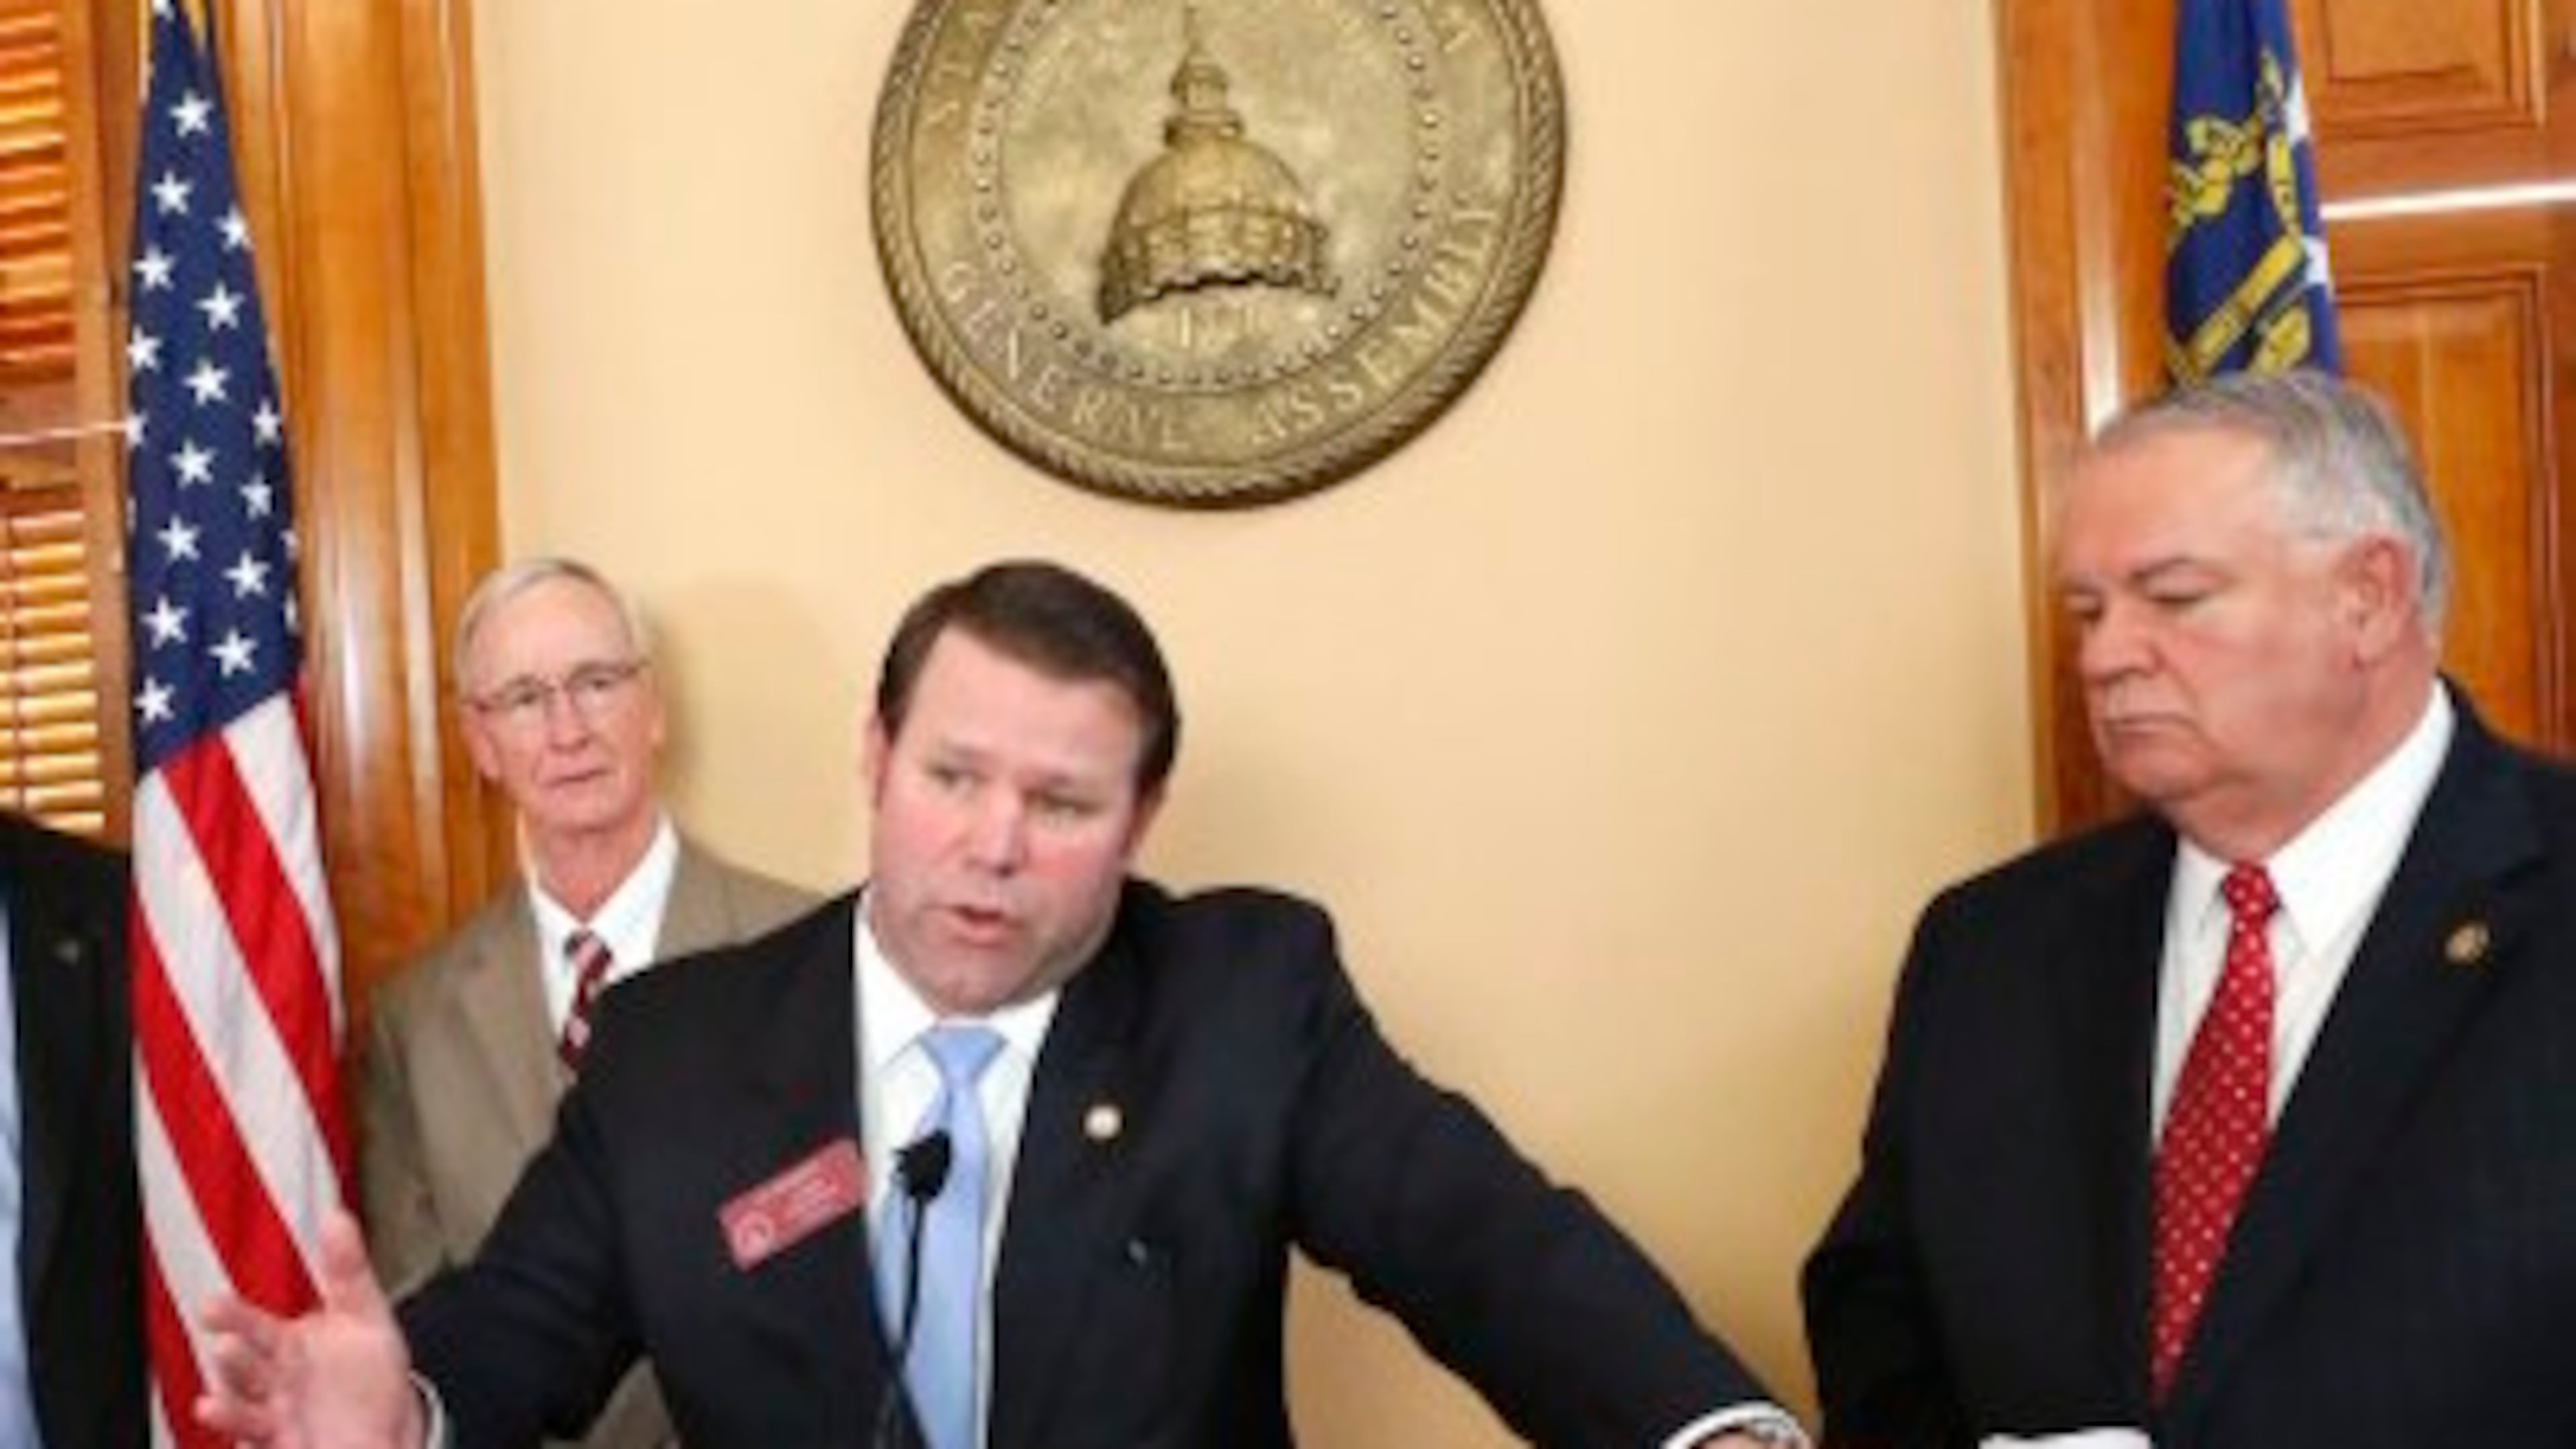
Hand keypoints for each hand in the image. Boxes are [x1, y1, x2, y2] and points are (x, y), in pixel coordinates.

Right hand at [193, 1208, 425, 1448]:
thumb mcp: (365, 1315)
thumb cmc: (368, 1371)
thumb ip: (348, 1269)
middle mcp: (277, 1379)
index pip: (255, 1325)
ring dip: (231, 1397)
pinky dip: (238, 1425)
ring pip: (244, 1405)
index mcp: (291, 1343)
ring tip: (218, 1391)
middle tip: (220, 1346)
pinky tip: (219, 1416)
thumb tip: (337, 1216)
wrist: (386, 1428)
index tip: (211, 1306)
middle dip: (231, 1354)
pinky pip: (257, 1436)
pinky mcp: (283, 1442)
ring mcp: (278, 1413)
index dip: (232, 1316)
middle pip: (245, 1365)